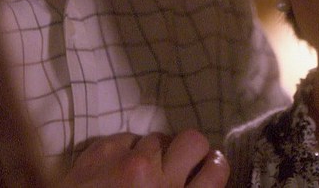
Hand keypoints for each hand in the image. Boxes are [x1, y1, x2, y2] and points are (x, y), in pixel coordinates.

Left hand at [60, 130, 229, 186]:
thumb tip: (194, 184)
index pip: (216, 168)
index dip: (212, 165)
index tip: (202, 169)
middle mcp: (160, 181)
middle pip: (194, 140)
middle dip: (188, 149)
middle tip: (175, 162)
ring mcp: (130, 163)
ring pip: (157, 136)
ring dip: (151, 151)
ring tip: (137, 169)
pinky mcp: (101, 152)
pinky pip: (126, 137)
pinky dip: (123, 150)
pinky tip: (113, 169)